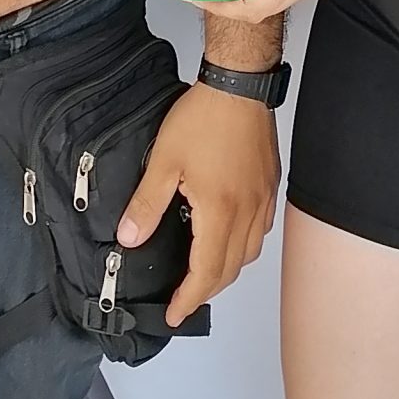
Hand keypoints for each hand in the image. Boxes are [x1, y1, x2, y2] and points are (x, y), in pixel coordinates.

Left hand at [118, 84, 278, 327]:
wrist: (239, 84)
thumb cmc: (203, 117)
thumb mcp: (164, 160)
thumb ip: (147, 204)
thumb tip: (129, 238)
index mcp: (221, 211)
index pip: (207, 272)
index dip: (189, 299)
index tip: (174, 314)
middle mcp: (248, 211)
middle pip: (231, 269)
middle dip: (207, 290)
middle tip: (184, 298)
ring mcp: (262, 198)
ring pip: (250, 252)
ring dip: (226, 269)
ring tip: (203, 271)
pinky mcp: (269, 184)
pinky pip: (260, 229)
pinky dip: (243, 245)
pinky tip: (229, 234)